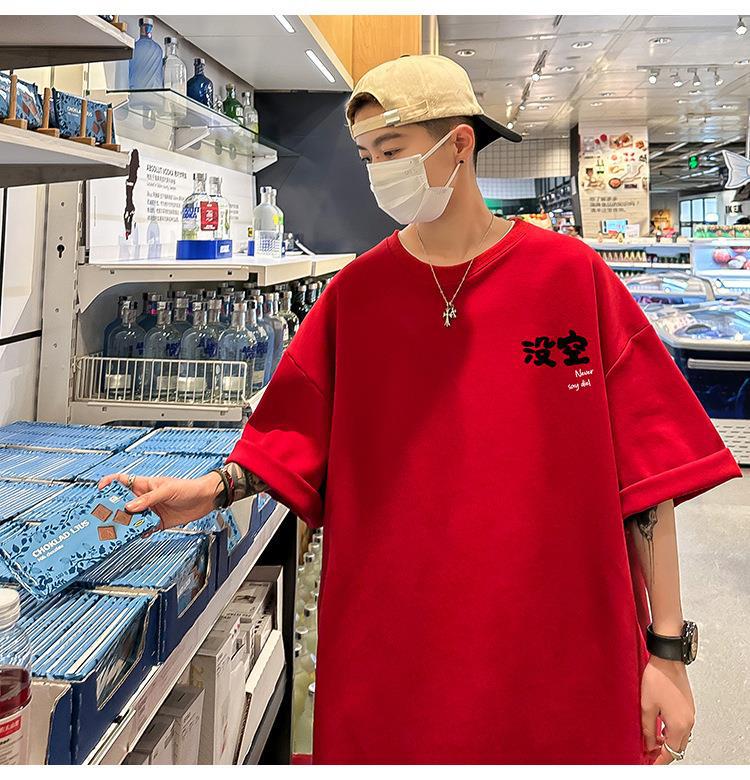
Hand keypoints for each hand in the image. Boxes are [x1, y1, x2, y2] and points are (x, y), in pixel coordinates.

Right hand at [97, 472, 221, 529]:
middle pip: (122, 503)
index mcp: (144, 485)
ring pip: (132, 518)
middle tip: (102, 518)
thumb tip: (129, 507)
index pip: (122, 481)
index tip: (99, 491)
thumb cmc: (188, 488)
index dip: (109, 483)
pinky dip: (139, 533)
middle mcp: (145, 498)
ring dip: (125, 524)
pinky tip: (135, 536)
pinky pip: (144, 529)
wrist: (206, 499)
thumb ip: (148, 499)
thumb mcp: (167, 490)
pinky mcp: (158, 522)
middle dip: (112, 510)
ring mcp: (150, 511)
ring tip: (115, 531)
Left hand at [641, 655, 695, 763]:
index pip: (671, 752)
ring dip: (668, 742)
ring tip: (652, 740)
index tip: (650, 763)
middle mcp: (688, 722)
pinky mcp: (688, 707)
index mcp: (679, 725)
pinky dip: (672, 732)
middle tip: (649, 753)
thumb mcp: (646, 706)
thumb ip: (647, 729)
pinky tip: (659, 727)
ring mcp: (690, 714)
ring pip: (680, 737)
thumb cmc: (657, 679)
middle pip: (678, 747)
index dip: (659, 760)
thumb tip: (648, 745)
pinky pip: (682, 727)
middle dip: (664, 752)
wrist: (667, 660)